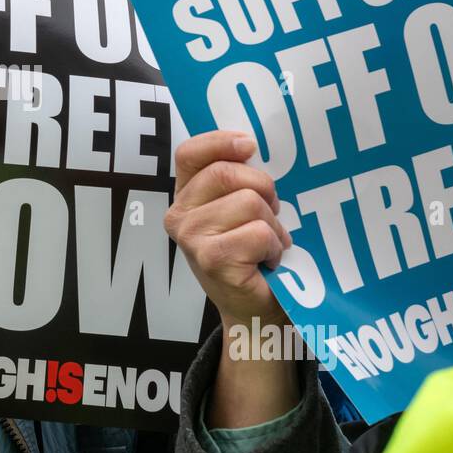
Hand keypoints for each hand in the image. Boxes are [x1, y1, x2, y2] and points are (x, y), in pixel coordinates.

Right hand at [165, 130, 291, 327]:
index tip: (250, 145)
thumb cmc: (252, 254)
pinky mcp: (212, 259)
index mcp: (185, 196)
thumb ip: (238, 180)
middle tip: (271, 213)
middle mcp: (179, 215)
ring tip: (268, 244)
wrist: (256, 310)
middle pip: (226, 173)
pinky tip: (267, 261)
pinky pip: (258, 232)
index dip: (220, 142)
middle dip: (263, 188)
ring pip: (249, 202)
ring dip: (272, 224)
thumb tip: (253, 147)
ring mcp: (192, 238)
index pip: (190, 154)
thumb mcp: (239, 209)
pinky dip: (274, 246)